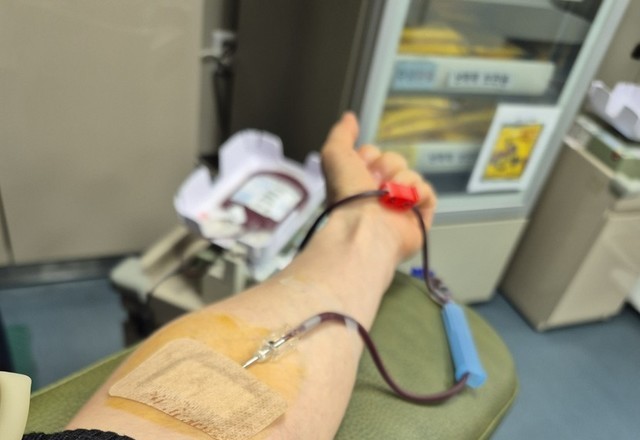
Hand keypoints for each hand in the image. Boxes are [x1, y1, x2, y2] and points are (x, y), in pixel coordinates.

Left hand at [320, 112, 436, 258]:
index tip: (361, 167)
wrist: (364, 227)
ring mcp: (401, 206)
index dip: (369, 157)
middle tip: (375, 184)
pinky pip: (428, 194)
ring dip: (400, 182)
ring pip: (411, 175)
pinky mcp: (420, 218)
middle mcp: (379, 194)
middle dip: (386, 168)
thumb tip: (350, 117)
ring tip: (389, 198)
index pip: (374, 154)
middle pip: (395, 161)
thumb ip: (341, 134)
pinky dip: (419, 194)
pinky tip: (407, 202)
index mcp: (359, 182)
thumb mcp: (335, 156)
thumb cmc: (346, 195)